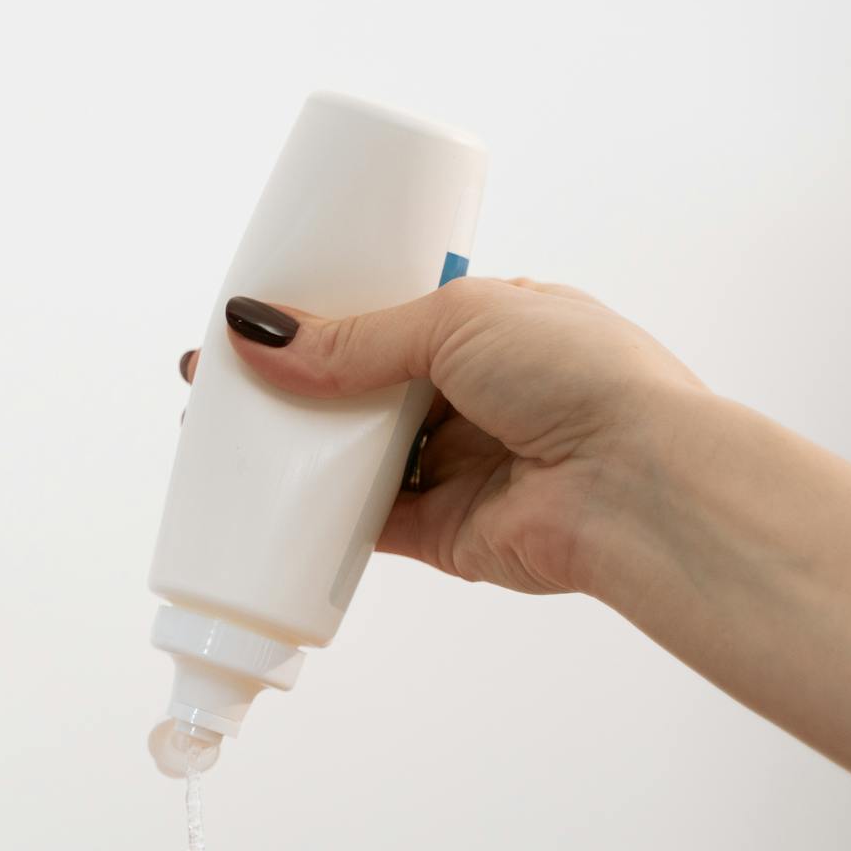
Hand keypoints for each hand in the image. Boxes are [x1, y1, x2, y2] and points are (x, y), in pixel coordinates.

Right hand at [180, 278, 710, 595]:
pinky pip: (364, 524)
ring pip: (356, 456)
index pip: (389, 319)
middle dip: (293, 385)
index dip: (321, 319)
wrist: (634, 482)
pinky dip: (314, 515)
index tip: (257, 318)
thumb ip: (354, 339)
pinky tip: (260, 495)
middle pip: (362, 390)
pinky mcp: (444, 532)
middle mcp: (476, 398)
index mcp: (492, 329)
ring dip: (295, 447)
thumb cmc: (578, 377)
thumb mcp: (457, 322)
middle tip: (216, 379)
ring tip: (220, 430)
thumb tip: (258, 332)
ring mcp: (459, 466)